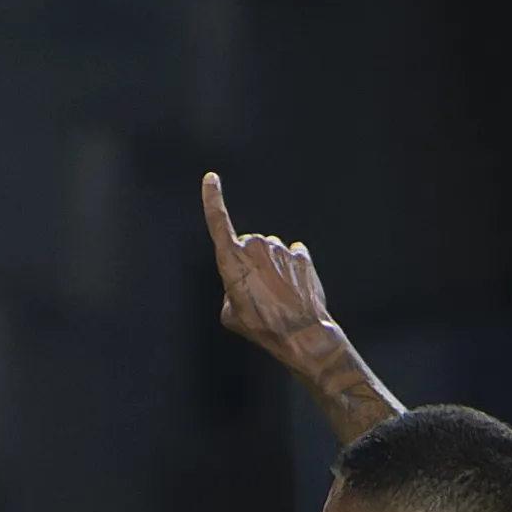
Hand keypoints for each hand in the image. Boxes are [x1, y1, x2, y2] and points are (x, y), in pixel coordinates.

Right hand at [202, 171, 341, 373]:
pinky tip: (292, 290)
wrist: (299, 333)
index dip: (212, 199)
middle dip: (249, 264)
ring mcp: (281, 249)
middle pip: (247, 246)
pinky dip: (290, 270)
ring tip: (275, 297)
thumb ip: (231, 291)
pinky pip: (291, 257)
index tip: (211, 179)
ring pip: (270, 252)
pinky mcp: (301, 256)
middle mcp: (256, 247)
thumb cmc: (261, 325)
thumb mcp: (231, 314)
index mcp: (232, 260)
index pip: (218, 222)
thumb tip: (241, 285)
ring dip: (270, 269)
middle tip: (255, 292)